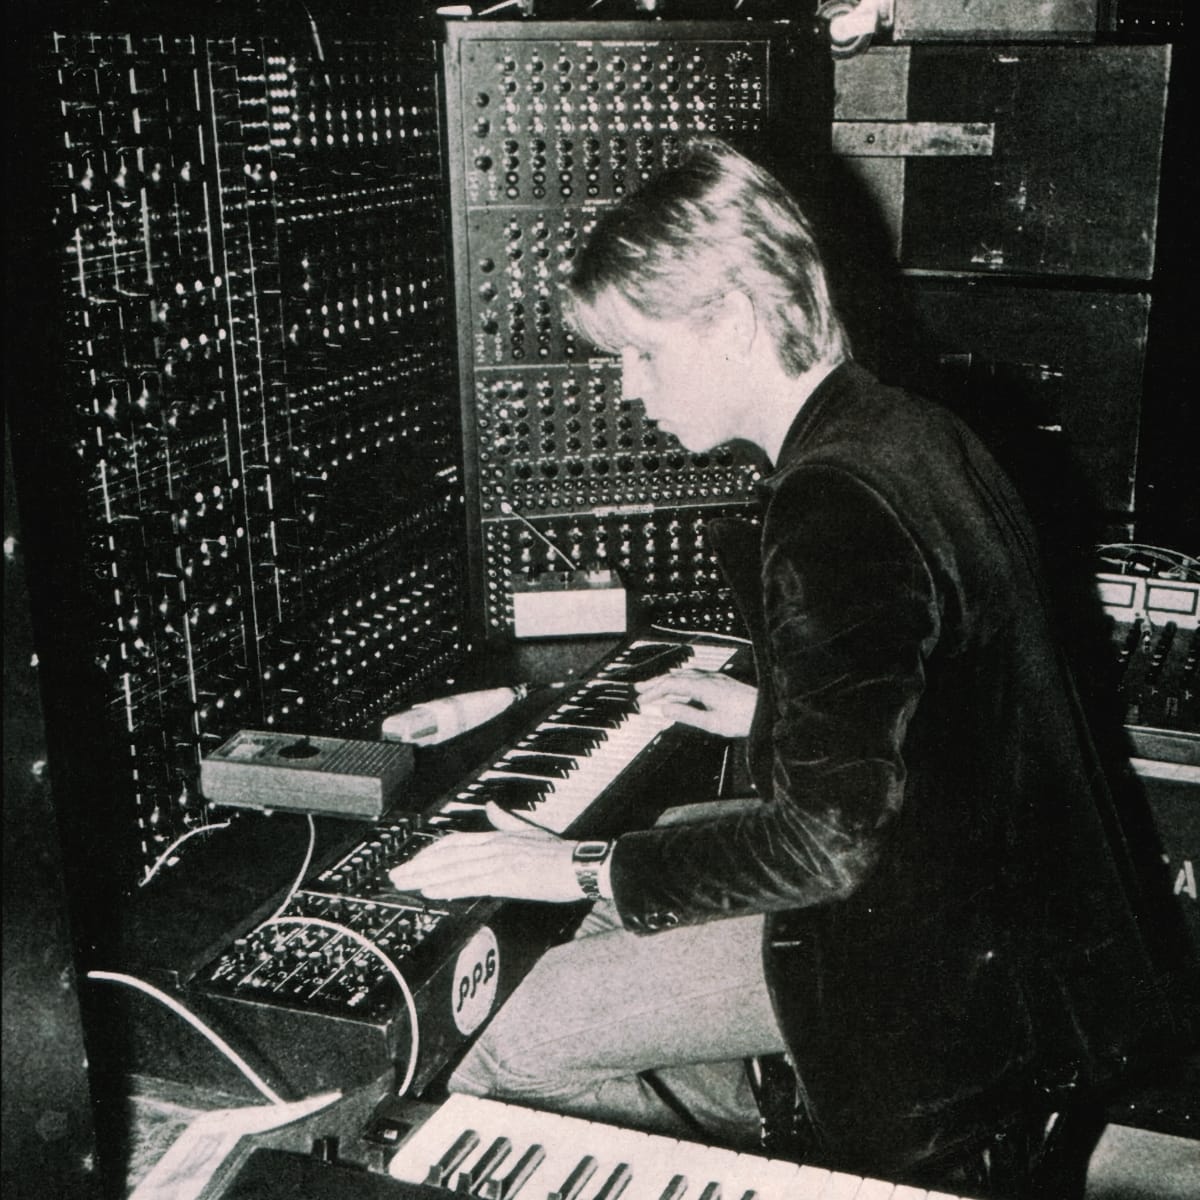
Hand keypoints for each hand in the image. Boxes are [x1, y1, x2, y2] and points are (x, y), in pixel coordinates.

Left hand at [387, 802, 580, 901]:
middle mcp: (493, 846)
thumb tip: (491, 806)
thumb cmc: (560, 853)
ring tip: (405, 884)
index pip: (454, 842)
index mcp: (497, 836)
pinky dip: (448, 887)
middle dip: (418, 865)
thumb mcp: (529, 830)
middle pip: (446, 854)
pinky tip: (432, 892)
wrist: (580, 864)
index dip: (430, 852)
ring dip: (425, 877)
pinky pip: (469, 883)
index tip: (413, 862)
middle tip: (395, 876)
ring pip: (453, 868)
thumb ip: (506, 819)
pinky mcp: (506, 878)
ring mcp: (498, 862)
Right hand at [636, 668, 757, 737]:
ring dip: (668, 679)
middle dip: (655, 683)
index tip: (641, 701)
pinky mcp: (721, 681)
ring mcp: (715, 677)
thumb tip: (664, 709)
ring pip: (685, 674)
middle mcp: (708, 678)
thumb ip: (686, 715)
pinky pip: (695, 675)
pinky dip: (681, 679)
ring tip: (655, 686)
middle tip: (639, 689)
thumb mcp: (711, 722)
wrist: (768, 710)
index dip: (654, 692)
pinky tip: (681, 686)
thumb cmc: (743, 719)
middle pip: (675, 676)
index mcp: (703, 686)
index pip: (671, 685)